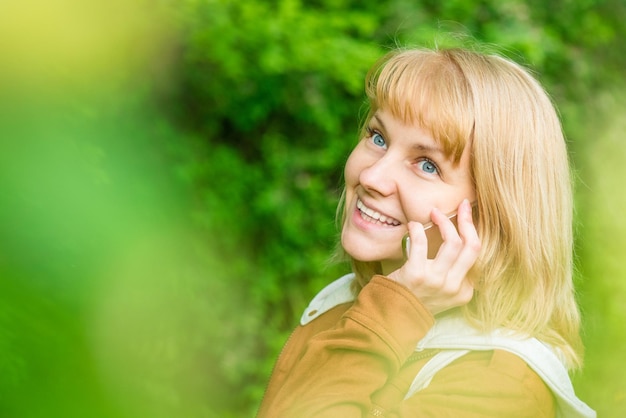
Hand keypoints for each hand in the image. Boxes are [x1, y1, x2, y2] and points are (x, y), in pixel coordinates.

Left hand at [387, 199, 480, 314]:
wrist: (391, 315)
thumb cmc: (415, 297)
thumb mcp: (442, 290)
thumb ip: (453, 272)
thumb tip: (457, 235)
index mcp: (464, 290)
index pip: (475, 254)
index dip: (472, 230)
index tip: (466, 215)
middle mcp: (454, 287)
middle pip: (472, 246)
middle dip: (468, 221)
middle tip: (461, 205)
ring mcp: (436, 281)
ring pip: (453, 243)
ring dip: (444, 222)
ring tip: (434, 213)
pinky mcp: (416, 275)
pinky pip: (422, 244)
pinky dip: (418, 230)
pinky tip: (413, 225)